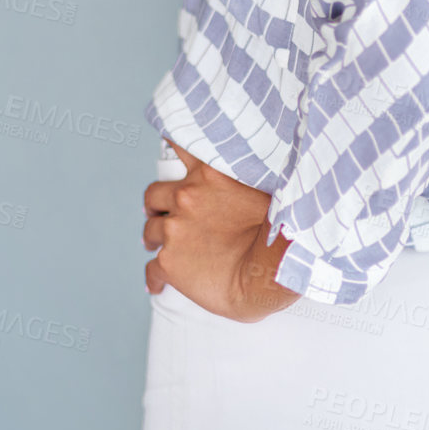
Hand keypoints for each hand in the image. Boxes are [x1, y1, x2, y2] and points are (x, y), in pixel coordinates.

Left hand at [142, 140, 301, 322]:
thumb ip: (244, 178)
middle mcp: (186, 197)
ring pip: (150, 230)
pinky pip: (151, 270)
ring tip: (154, 246)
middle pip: (154, 195)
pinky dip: (153, 278)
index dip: (170, 144)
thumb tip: (246, 180)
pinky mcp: (168, 263)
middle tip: (156, 212)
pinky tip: (157, 286)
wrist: (269, 273)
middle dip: (155, 205)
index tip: (166, 146)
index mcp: (209, 173)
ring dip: (152, 237)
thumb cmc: (278, 233)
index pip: (179, 143)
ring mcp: (174, 230)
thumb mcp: (264, 189)